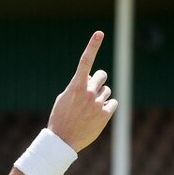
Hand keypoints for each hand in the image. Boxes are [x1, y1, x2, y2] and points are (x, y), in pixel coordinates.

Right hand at [47, 31, 118, 152]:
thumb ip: (78, 85)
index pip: (85, 62)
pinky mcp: (105, 114)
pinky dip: (107, 107)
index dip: (92, 46)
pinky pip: (112, 103)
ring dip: (100, 97)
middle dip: (97, 81)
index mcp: (75, 86)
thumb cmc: (61, 118)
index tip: (99, 33)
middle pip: (101, 76)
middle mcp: (88, 92)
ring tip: (89, 110)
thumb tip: (93, 77)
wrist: (62, 141)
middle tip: (90, 91)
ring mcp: (97, 103)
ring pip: (107, 91)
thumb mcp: (64, 98)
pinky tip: (96, 116)